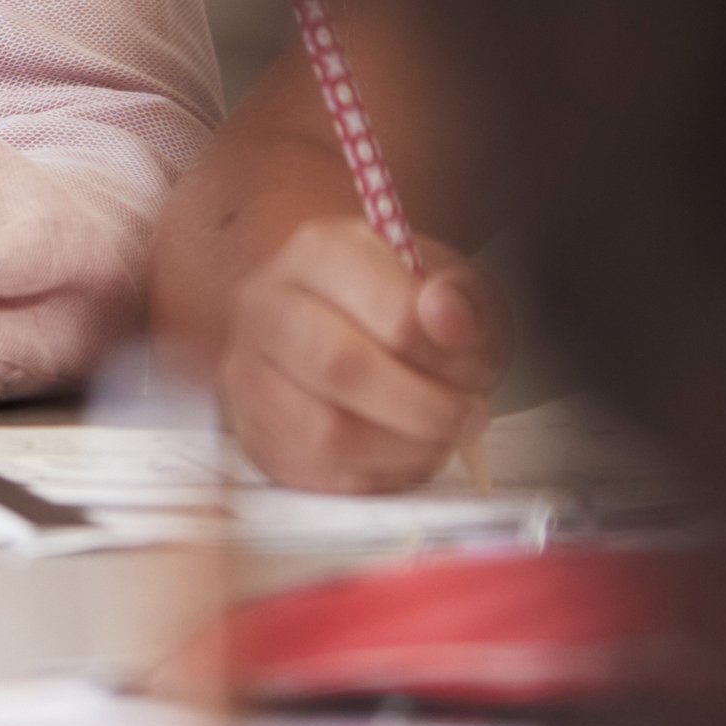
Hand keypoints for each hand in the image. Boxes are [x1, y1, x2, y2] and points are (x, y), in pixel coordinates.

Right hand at [219, 216, 506, 493]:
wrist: (349, 328)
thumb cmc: (409, 308)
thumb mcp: (454, 288)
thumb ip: (461, 300)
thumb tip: (448, 318)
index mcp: (319, 250)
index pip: (390, 312)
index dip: (445, 354)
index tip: (476, 366)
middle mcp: (266, 304)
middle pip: (340, 368)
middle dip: (424, 409)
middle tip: (468, 417)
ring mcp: (249, 373)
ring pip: (327, 432)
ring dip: (403, 449)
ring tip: (438, 437)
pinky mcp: (255, 433)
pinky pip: (321, 475)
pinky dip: (378, 475)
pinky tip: (401, 452)